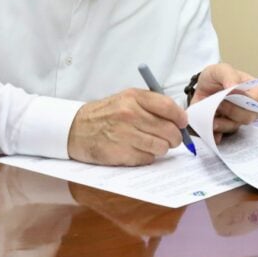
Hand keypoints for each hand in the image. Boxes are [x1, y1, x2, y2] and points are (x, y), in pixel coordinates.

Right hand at [67, 89, 185, 165]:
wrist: (75, 129)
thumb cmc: (105, 114)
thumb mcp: (126, 99)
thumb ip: (151, 105)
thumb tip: (178, 118)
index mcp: (133, 97)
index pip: (168, 107)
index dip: (180, 118)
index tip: (182, 123)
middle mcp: (130, 114)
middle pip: (168, 130)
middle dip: (175, 137)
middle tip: (173, 139)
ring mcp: (125, 135)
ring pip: (161, 147)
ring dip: (162, 148)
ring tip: (154, 145)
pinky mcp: (121, 153)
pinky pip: (148, 158)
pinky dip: (148, 157)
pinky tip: (139, 151)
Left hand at [191, 63, 257, 141]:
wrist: (201, 86)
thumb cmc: (216, 77)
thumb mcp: (220, 69)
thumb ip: (228, 75)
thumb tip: (234, 86)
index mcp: (253, 91)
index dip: (246, 99)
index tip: (230, 93)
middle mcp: (247, 107)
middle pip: (248, 116)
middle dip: (232, 110)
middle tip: (219, 102)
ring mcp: (236, 119)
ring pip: (235, 126)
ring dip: (222, 122)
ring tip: (211, 114)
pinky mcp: (223, 127)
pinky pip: (222, 135)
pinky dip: (215, 133)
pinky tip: (209, 127)